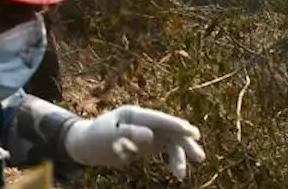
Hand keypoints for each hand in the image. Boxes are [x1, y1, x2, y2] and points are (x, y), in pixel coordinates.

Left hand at [63, 106, 203, 179]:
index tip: (190, 131)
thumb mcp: (110, 135)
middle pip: (169, 129)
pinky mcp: (150, 142)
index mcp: (133, 113)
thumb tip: (150, 135)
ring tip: (179, 175)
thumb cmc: (97, 137)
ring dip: (178, 156)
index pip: (157, 118)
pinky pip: (167, 150)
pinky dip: (172, 160)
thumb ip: (129, 133)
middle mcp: (144, 120)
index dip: (174, 124)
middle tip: (198, 157)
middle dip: (184, 142)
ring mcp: (149, 130)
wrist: (89, 145)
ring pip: (171, 142)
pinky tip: (177, 172)